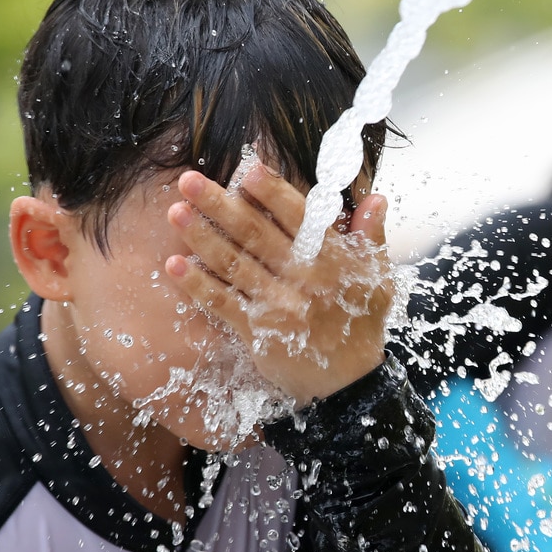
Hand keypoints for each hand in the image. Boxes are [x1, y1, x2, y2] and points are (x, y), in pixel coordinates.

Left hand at [164, 161, 392, 404]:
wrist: (348, 383)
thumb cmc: (360, 322)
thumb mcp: (377, 278)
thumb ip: (372, 237)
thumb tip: (377, 198)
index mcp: (332, 258)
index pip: (298, 216)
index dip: (272, 191)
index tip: (247, 169)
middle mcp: (304, 278)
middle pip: (256, 233)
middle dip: (220, 204)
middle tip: (188, 180)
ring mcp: (278, 305)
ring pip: (234, 264)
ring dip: (201, 237)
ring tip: (175, 212)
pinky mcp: (258, 332)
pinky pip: (223, 303)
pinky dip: (198, 284)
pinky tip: (174, 265)